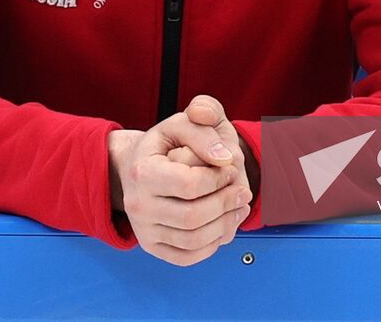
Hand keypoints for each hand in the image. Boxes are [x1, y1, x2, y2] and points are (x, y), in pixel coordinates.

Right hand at [107, 95, 252, 265]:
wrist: (136, 166)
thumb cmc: (164, 144)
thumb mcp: (182, 122)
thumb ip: (204, 126)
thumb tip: (224, 156)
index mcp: (143, 172)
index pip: (189, 184)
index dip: (219, 178)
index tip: (231, 167)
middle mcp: (138, 205)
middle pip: (193, 216)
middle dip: (226, 204)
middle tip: (243, 192)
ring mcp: (143, 229)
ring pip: (193, 240)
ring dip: (226, 225)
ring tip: (240, 208)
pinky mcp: (152, 246)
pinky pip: (186, 257)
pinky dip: (212, 245)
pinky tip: (223, 225)